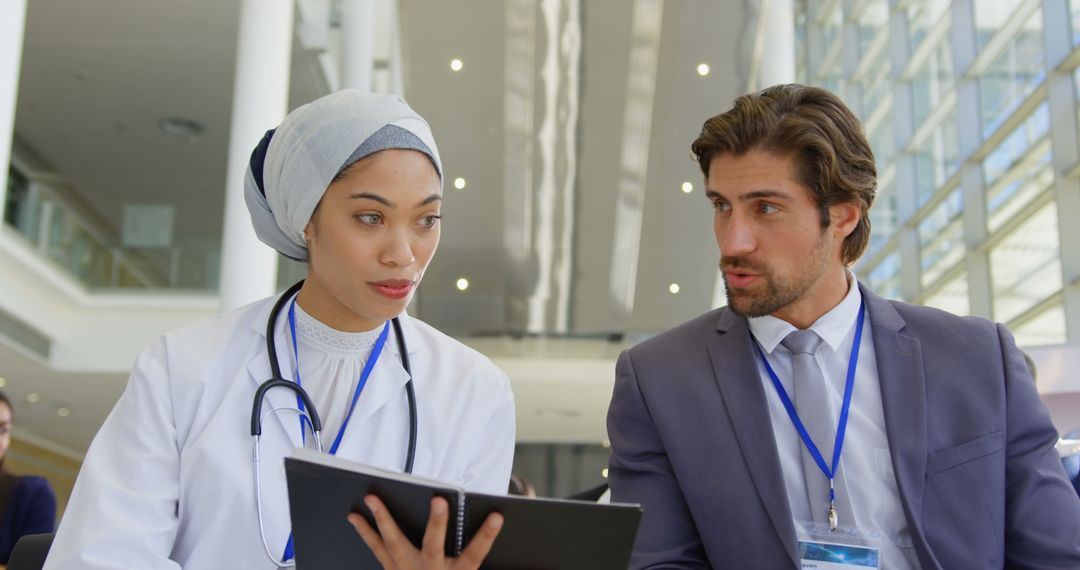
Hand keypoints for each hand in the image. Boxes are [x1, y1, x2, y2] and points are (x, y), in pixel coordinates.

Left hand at [348, 495, 503, 569]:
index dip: (486, 536)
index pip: (474, 554)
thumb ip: (468, 551)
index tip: (497, 516)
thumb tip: (490, 519)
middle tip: (438, 500)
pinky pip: (377, 549)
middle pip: (434, 547)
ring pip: (394, 544)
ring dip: (383, 519)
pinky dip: (365, 532)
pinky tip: (355, 517)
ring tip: (372, 499)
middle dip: (436, 523)